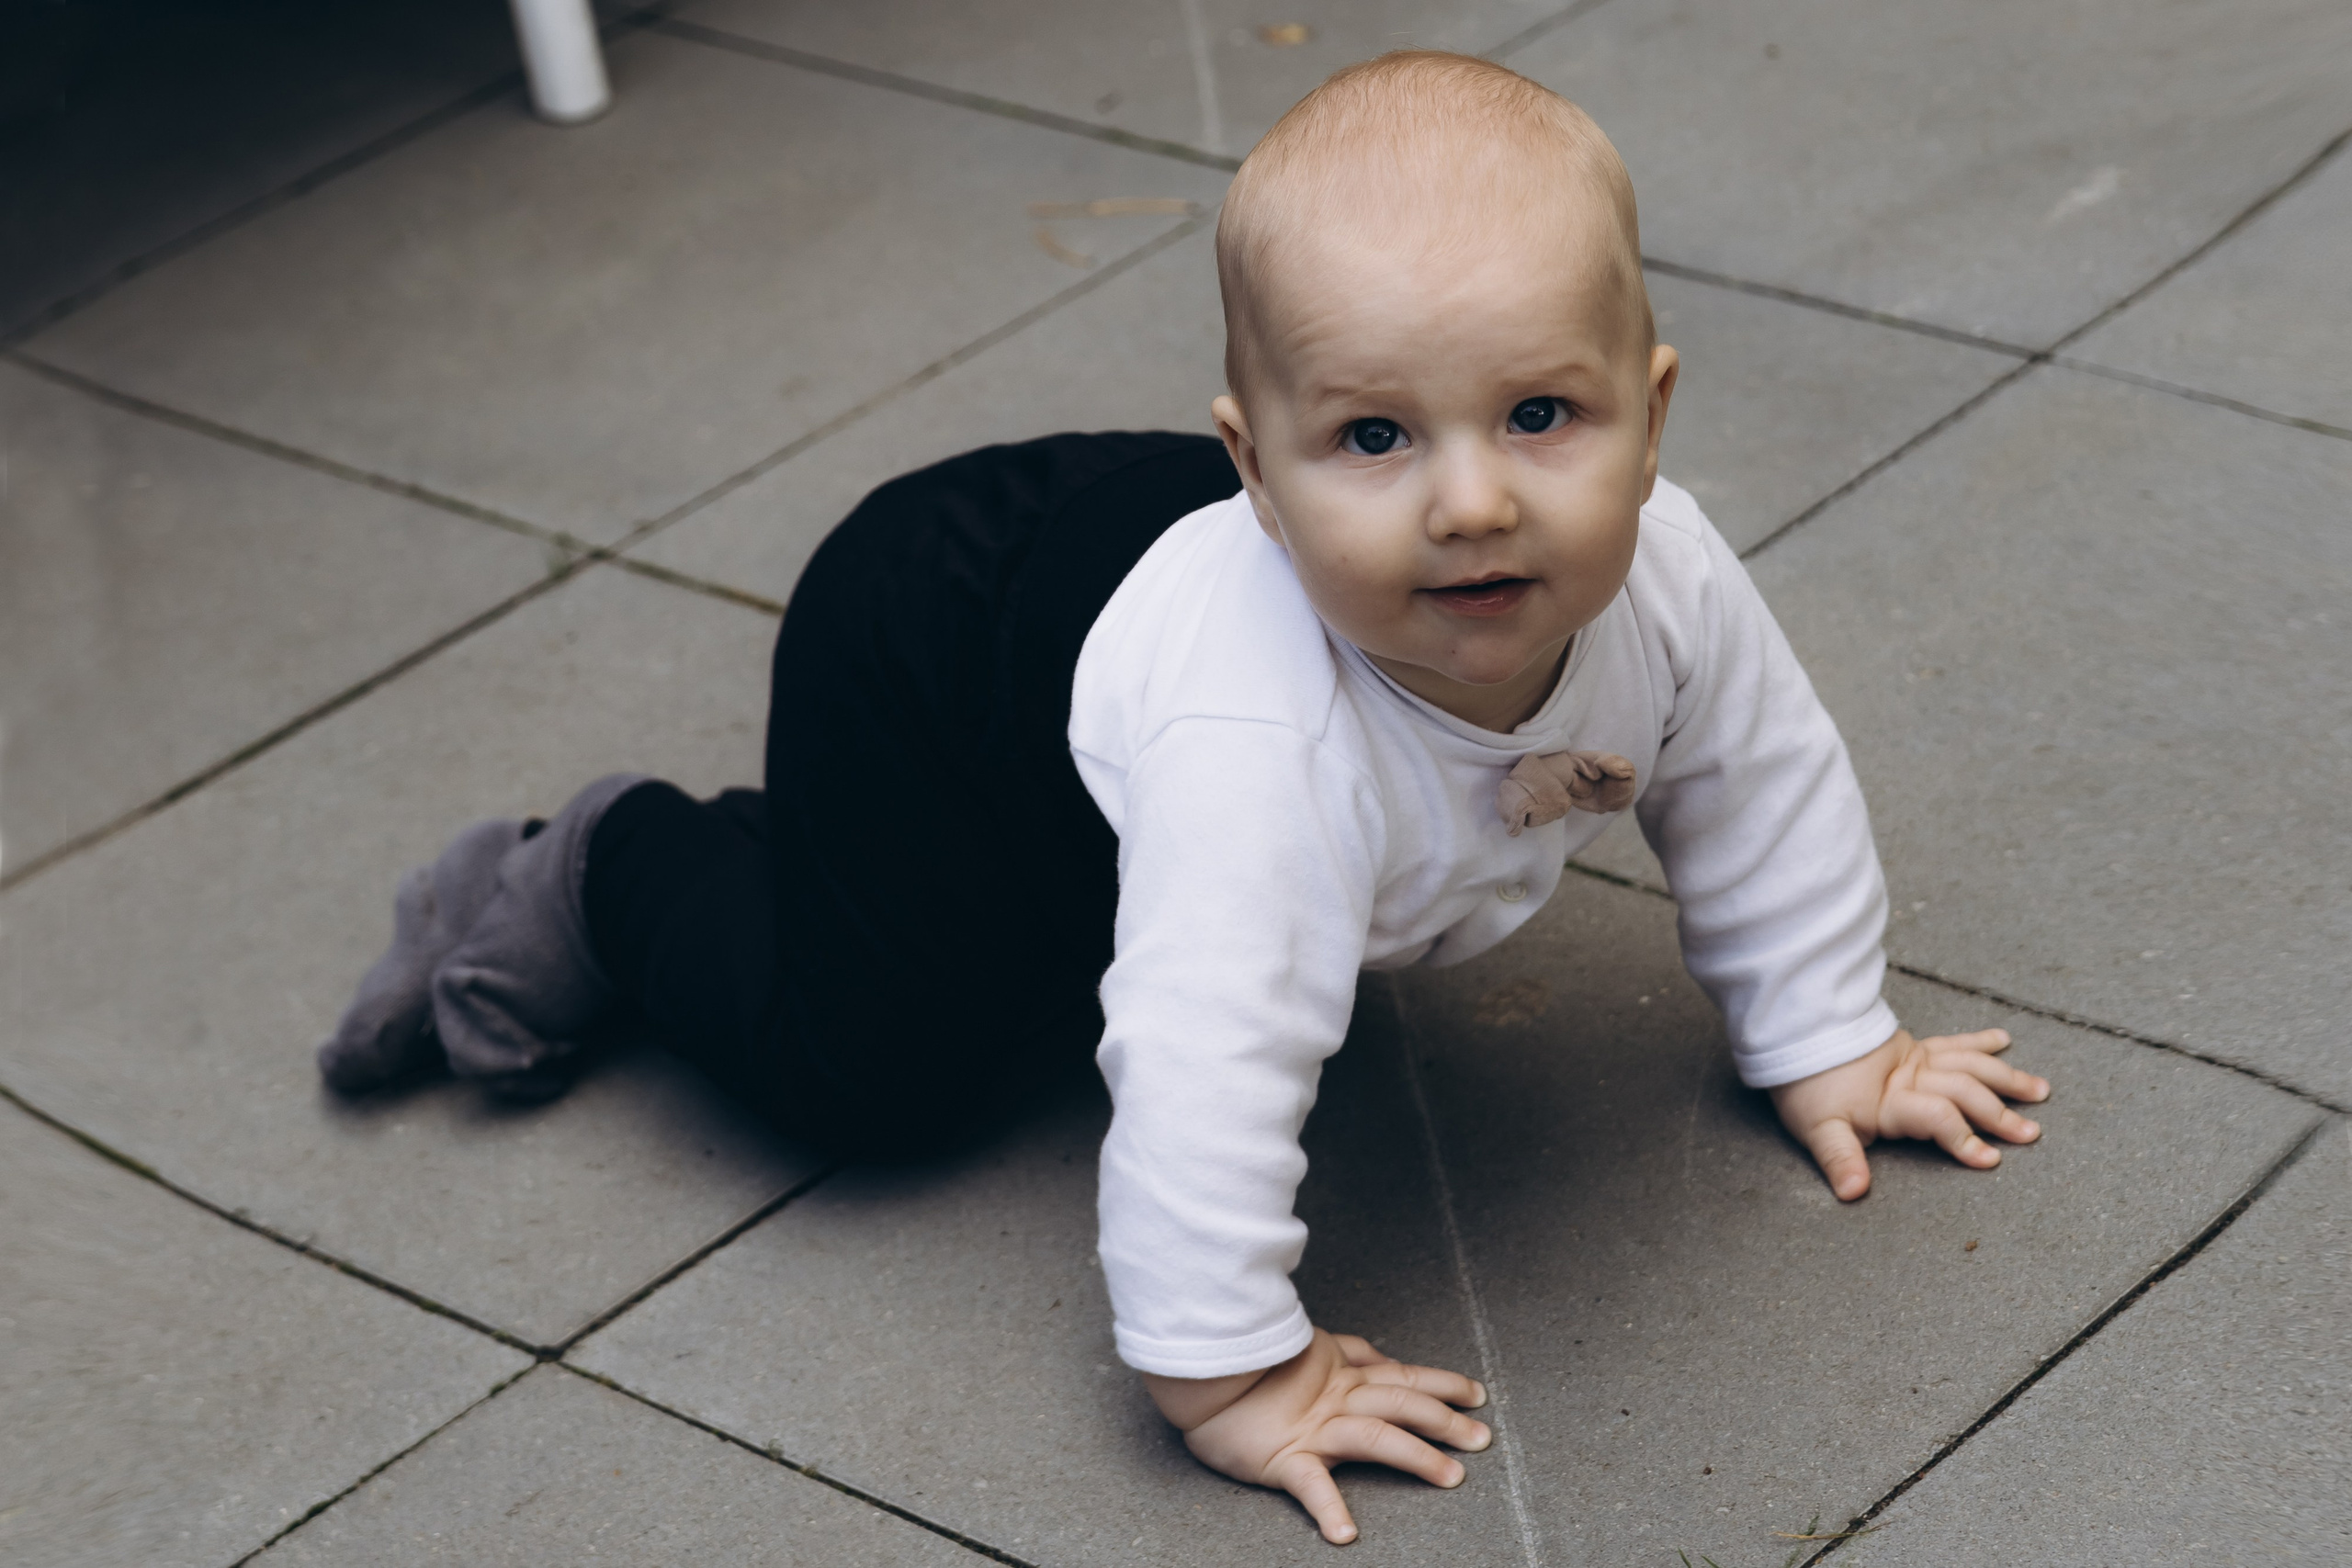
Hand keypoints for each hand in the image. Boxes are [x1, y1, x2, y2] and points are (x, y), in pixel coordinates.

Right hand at [1142, 1329, 1490, 1544]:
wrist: (1200, 1375)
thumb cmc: (1250, 1368)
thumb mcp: (1309, 1350)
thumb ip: (1349, 1353)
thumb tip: (1383, 1357)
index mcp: (1342, 1375)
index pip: (1405, 1376)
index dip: (1444, 1383)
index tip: (1477, 1395)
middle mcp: (1336, 1399)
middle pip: (1403, 1403)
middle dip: (1447, 1420)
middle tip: (1482, 1438)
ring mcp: (1313, 1428)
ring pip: (1376, 1435)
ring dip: (1416, 1456)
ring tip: (1450, 1477)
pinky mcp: (1284, 1458)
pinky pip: (1309, 1486)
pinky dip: (1328, 1510)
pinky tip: (1346, 1535)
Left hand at [1770, 1027, 2048, 1200]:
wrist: (1797, 1039)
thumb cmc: (1806, 1088)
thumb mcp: (1816, 1128)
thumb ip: (1840, 1158)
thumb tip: (1854, 1192)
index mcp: (1893, 1100)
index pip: (1938, 1117)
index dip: (1964, 1138)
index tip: (1991, 1159)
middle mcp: (1912, 1076)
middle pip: (1964, 1091)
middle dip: (1999, 1113)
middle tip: (2031, 1133)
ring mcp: (1915, 1059)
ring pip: (1969, 1064)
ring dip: (2005, 1076)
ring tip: (2040, 1090)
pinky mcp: (1913, 1047)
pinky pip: (1953, 1041)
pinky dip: (1979, 1040)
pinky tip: (2003, 1039)